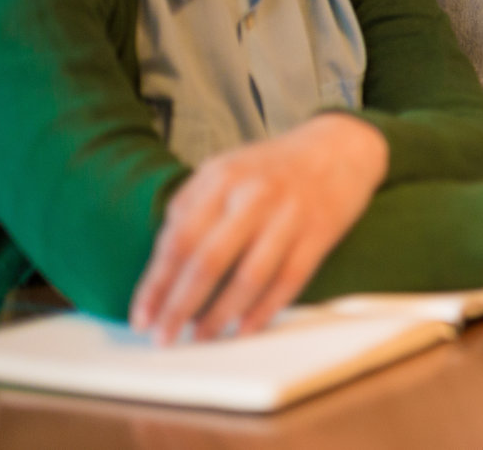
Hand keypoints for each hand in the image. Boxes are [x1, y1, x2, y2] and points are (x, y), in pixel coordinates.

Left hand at [130, 113, 387, 345]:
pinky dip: (264, 309)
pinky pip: (289, 280)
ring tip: (201, 337)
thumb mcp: (226, 167)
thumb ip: (191, 205)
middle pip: (208, 261)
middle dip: (179, 307)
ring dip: (220, 315)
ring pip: (249, 277)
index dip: (156, 284)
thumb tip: (164, 258)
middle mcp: (255, 196)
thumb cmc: (276, 165)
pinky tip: (245, 328)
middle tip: (162, 336)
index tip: (141, 316)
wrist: (341, 147)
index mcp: (223, 178)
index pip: (179, 239)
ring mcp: (290, 215)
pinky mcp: (319, 233)